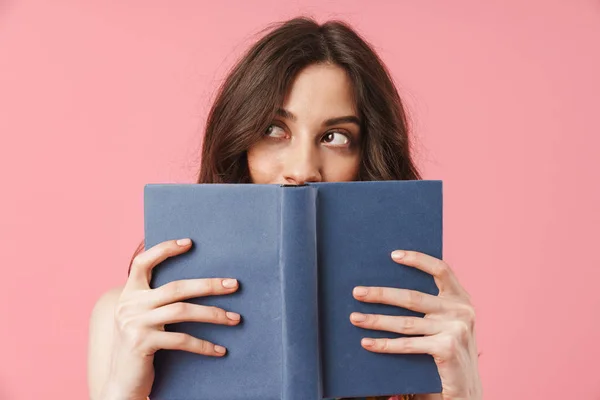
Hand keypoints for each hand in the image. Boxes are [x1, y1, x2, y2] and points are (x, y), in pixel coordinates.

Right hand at [101, 238, 240, 399]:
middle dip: (208, 285)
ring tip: (235, 318)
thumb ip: (156, 300)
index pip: (142, 263)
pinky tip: (220, 349)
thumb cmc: (139, 346)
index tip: (189, 243)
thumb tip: (196, 285)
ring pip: (183, 311)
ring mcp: (134, 323)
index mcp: (129, 294)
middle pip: (175, 287)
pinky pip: (181, 340)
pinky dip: (204, 345)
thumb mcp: (141, 318)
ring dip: (213, 314)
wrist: (121, 382)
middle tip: (234, 285)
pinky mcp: (142, 343)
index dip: (164, 249)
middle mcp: (129, 305)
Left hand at [349, 250, 481, 399]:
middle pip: (413, 297)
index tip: (393, 255)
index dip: (418, 259)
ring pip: (405, 323)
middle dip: (381, 294)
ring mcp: (456, 329)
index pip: (441, 270)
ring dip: (376, 320)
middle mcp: (462, 311)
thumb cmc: (448, 350)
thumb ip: (432, 304)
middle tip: (356, 292)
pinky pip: (407, 344)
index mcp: (461, 298)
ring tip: (355, 318)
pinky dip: (384, 344)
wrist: (466, 390)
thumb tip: (388, 286)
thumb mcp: (446, 322)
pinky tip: (367, 342)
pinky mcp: (448, 348)